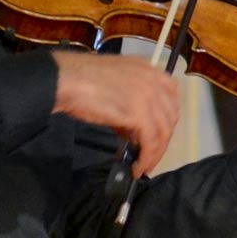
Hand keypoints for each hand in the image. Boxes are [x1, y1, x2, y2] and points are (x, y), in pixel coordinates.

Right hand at [52, 53, 181, 176]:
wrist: (65, 80)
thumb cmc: (81, 80)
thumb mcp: (114, 84)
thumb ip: (130, 102)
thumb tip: (132, 131)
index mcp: (149, 69)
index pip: (171, 95)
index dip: (167, 117)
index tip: (159, 132)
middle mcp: (153, 81)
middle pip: (170, 116)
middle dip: (162, 138)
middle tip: (149, 153)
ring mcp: (148, 97)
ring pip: (162, 132)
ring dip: (154, 153)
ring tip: (142, 166)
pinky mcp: (139, 114)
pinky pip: (150, 143)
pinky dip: (146, 158)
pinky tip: (137, 168)